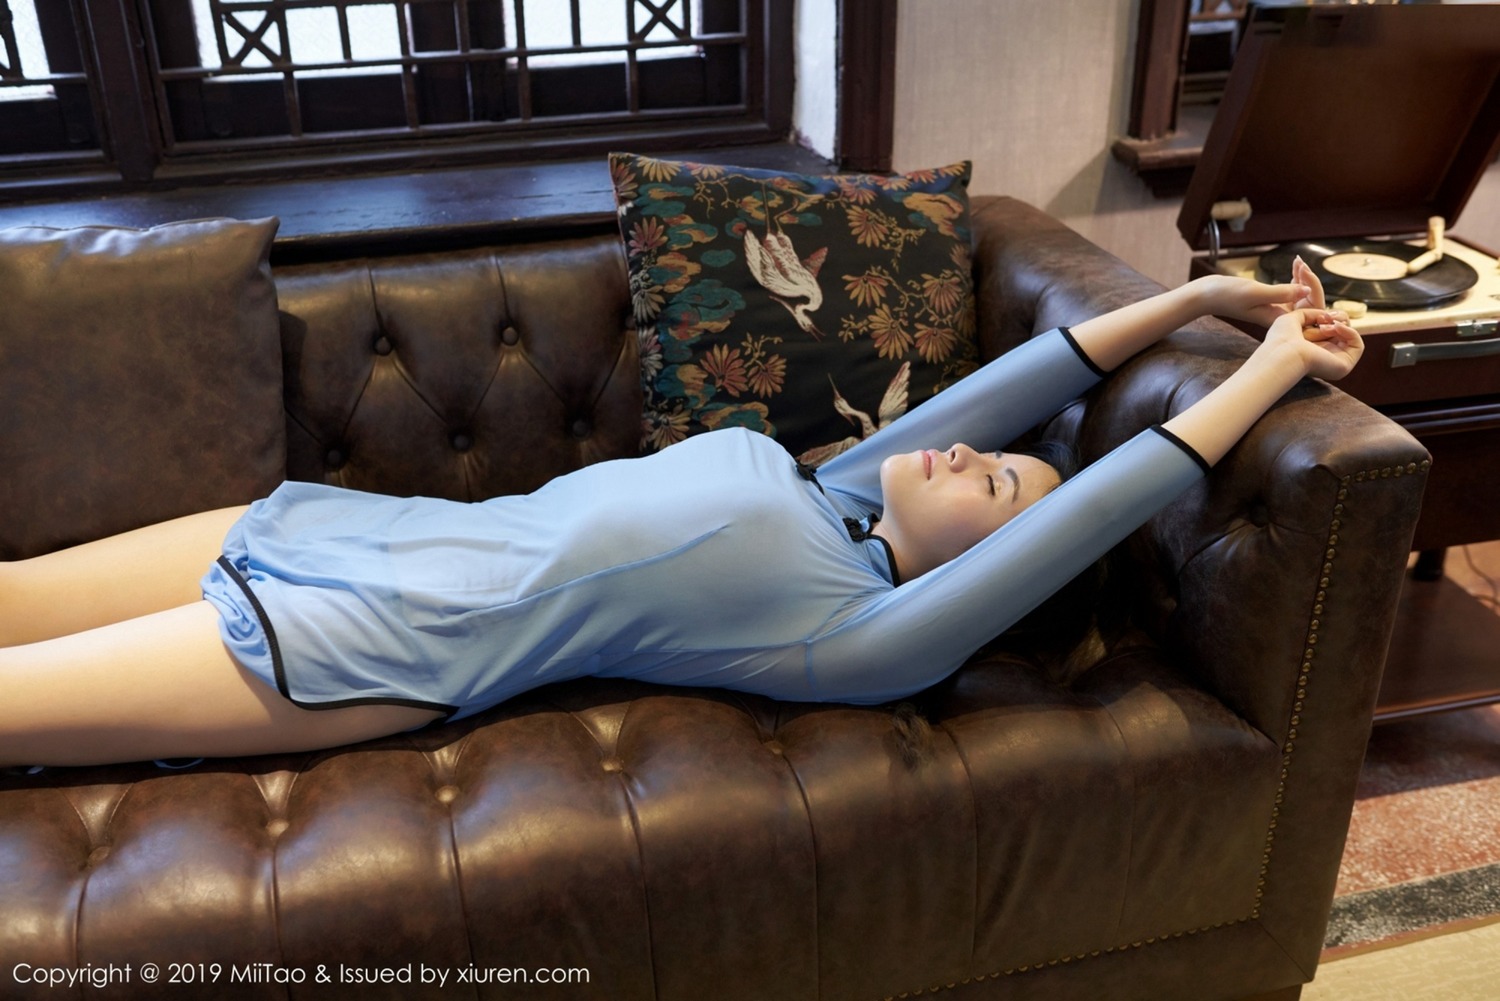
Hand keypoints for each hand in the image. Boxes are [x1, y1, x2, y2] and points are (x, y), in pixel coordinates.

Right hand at [1195, 255, 1325, 326]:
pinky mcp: (1271, 302)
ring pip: (1302, 296)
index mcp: (1279, 321)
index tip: (1306, 271)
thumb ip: (1282, 293)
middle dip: (1310, 282)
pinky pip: (1291, 291)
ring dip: (1303, 278)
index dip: (1314, 292)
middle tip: (1301, 264)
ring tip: (1298, 262)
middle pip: (1309, 305)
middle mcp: (1280, 319)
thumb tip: (1308, 290)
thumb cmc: (1227, 295)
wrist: (1207, 295)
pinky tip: (1294, 265)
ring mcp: (1276, 311)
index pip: (1311, 313)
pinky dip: (1295, 278)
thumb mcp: (1255, 292)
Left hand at [1262, 308, 1363, 382]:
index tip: (1321, 315)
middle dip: (1337, 319)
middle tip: (1326, 317)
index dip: (1329, 318)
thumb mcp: (1293, 318)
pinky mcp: (1343, 367)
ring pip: (1349, 338)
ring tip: (1325, 325)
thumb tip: (1326, 315)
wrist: (1283, 353)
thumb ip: (1310, 314)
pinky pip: (1358, 346)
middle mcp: (1323, 357)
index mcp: (1310, 349)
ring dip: (1341, 325)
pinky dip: (1350, 332)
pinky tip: (1336, 327)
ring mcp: (1334, 363)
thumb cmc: (1281, 338)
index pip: (1329, 330)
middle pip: (1342, 332)